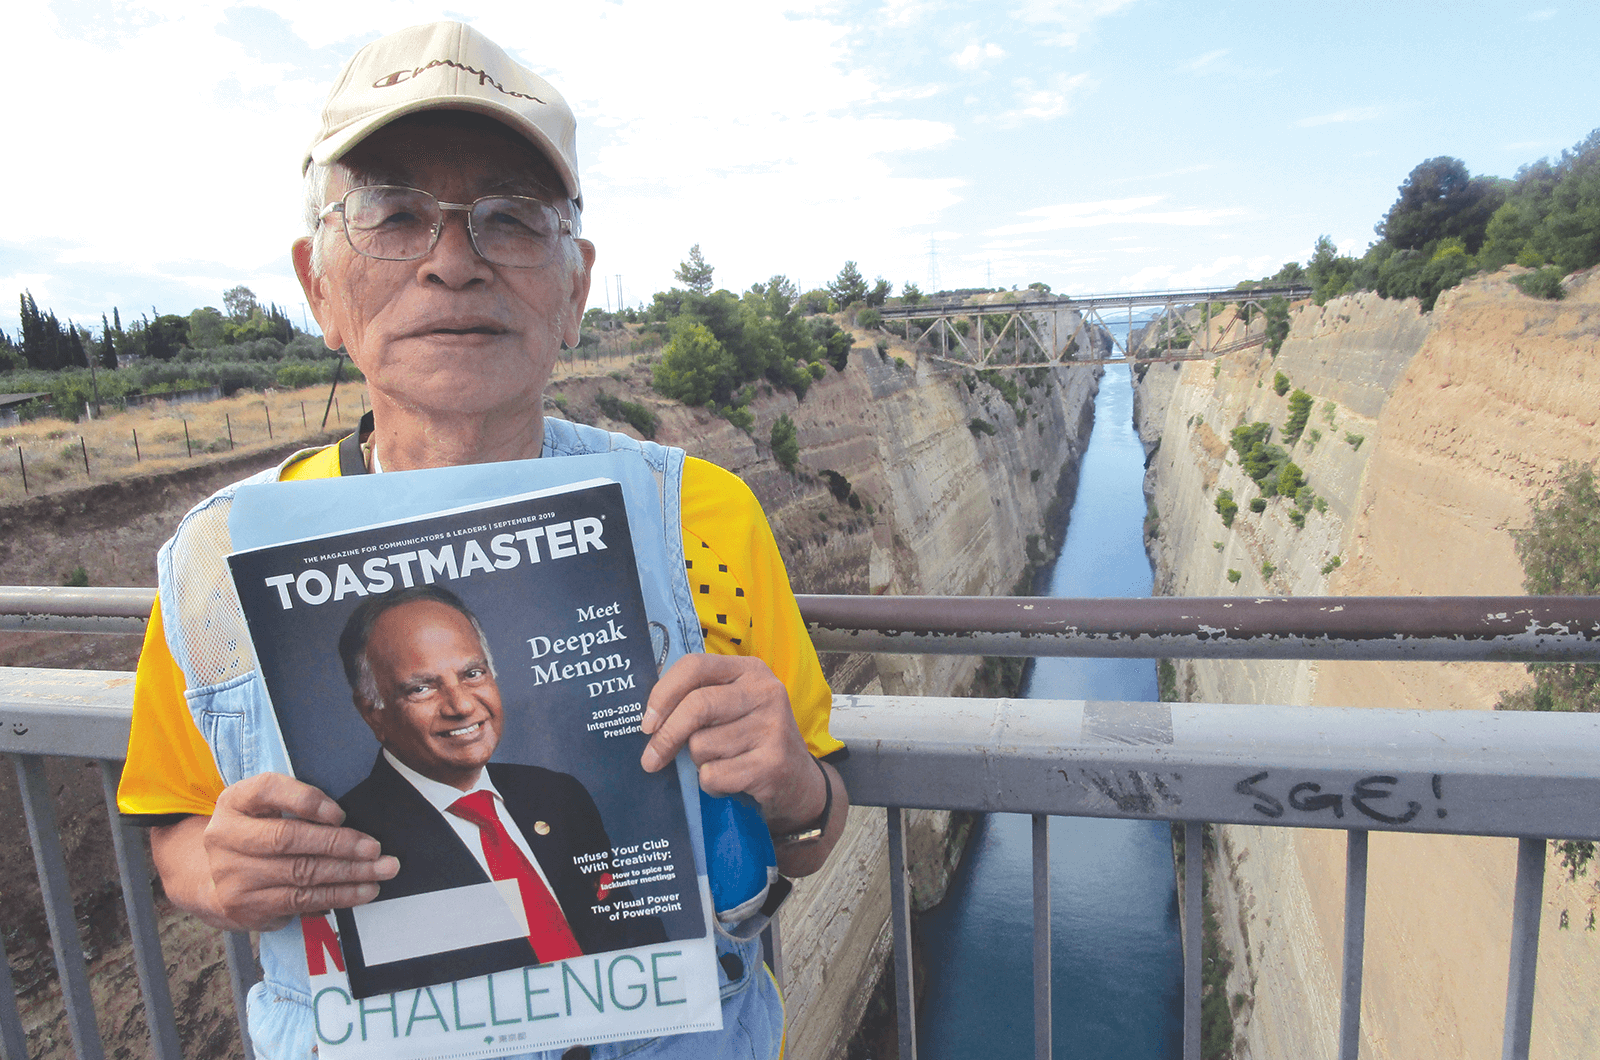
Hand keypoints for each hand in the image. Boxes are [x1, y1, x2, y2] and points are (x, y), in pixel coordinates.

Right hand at [152, 772, 397, 932]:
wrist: (211, 878)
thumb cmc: (256, 832)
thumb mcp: (265, 806)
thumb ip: (296, 801)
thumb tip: (346, 816)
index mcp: (234, 801)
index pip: (268, 790)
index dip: (306, 800)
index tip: (340, 813)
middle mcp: (225, 837)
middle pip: (288, 838)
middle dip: (338, 843)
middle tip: (375, 848)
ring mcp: (232, 875)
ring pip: (300, 874)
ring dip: (348, 873)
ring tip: (381, 870)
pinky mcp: (245, 906)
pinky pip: (301, 901)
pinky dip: (338, 895)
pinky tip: (364, 890)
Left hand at [640, 654, 825, 833]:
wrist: (798, 782)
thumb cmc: (752, 741)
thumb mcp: (733, 707)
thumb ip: (699, 700)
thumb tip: (649, 719)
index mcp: (750, 670)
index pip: (694, 666)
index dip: (663, 693)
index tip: (647, 723)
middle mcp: (766, 692)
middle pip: (697, 706)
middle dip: (666, 737)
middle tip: (651, 760)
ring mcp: (773, 727)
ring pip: (702, 745)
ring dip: (699, 764)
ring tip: (722, 764)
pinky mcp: (773, 763)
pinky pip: (714, 775)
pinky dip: (711, 785)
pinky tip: (731, 781)